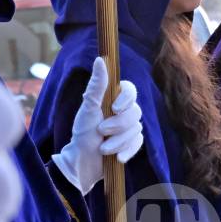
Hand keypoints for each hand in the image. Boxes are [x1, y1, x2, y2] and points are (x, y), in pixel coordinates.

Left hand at [53, 57, 143, 194]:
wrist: (82, 162)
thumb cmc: (82, 133)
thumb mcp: (88, 108)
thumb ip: (97, 85)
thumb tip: (100, 59)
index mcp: (113, 99)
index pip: (131, 90)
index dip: (126, 99)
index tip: (114, 108)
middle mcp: (123, 112)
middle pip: (135, 112)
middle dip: (118, 125)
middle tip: (101, 131)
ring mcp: (129, 128)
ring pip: (136, 129)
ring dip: (118, 141)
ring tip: (103, 149)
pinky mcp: (132, 144)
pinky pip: (138, 143)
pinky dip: (127, 151)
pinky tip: (116, 157)